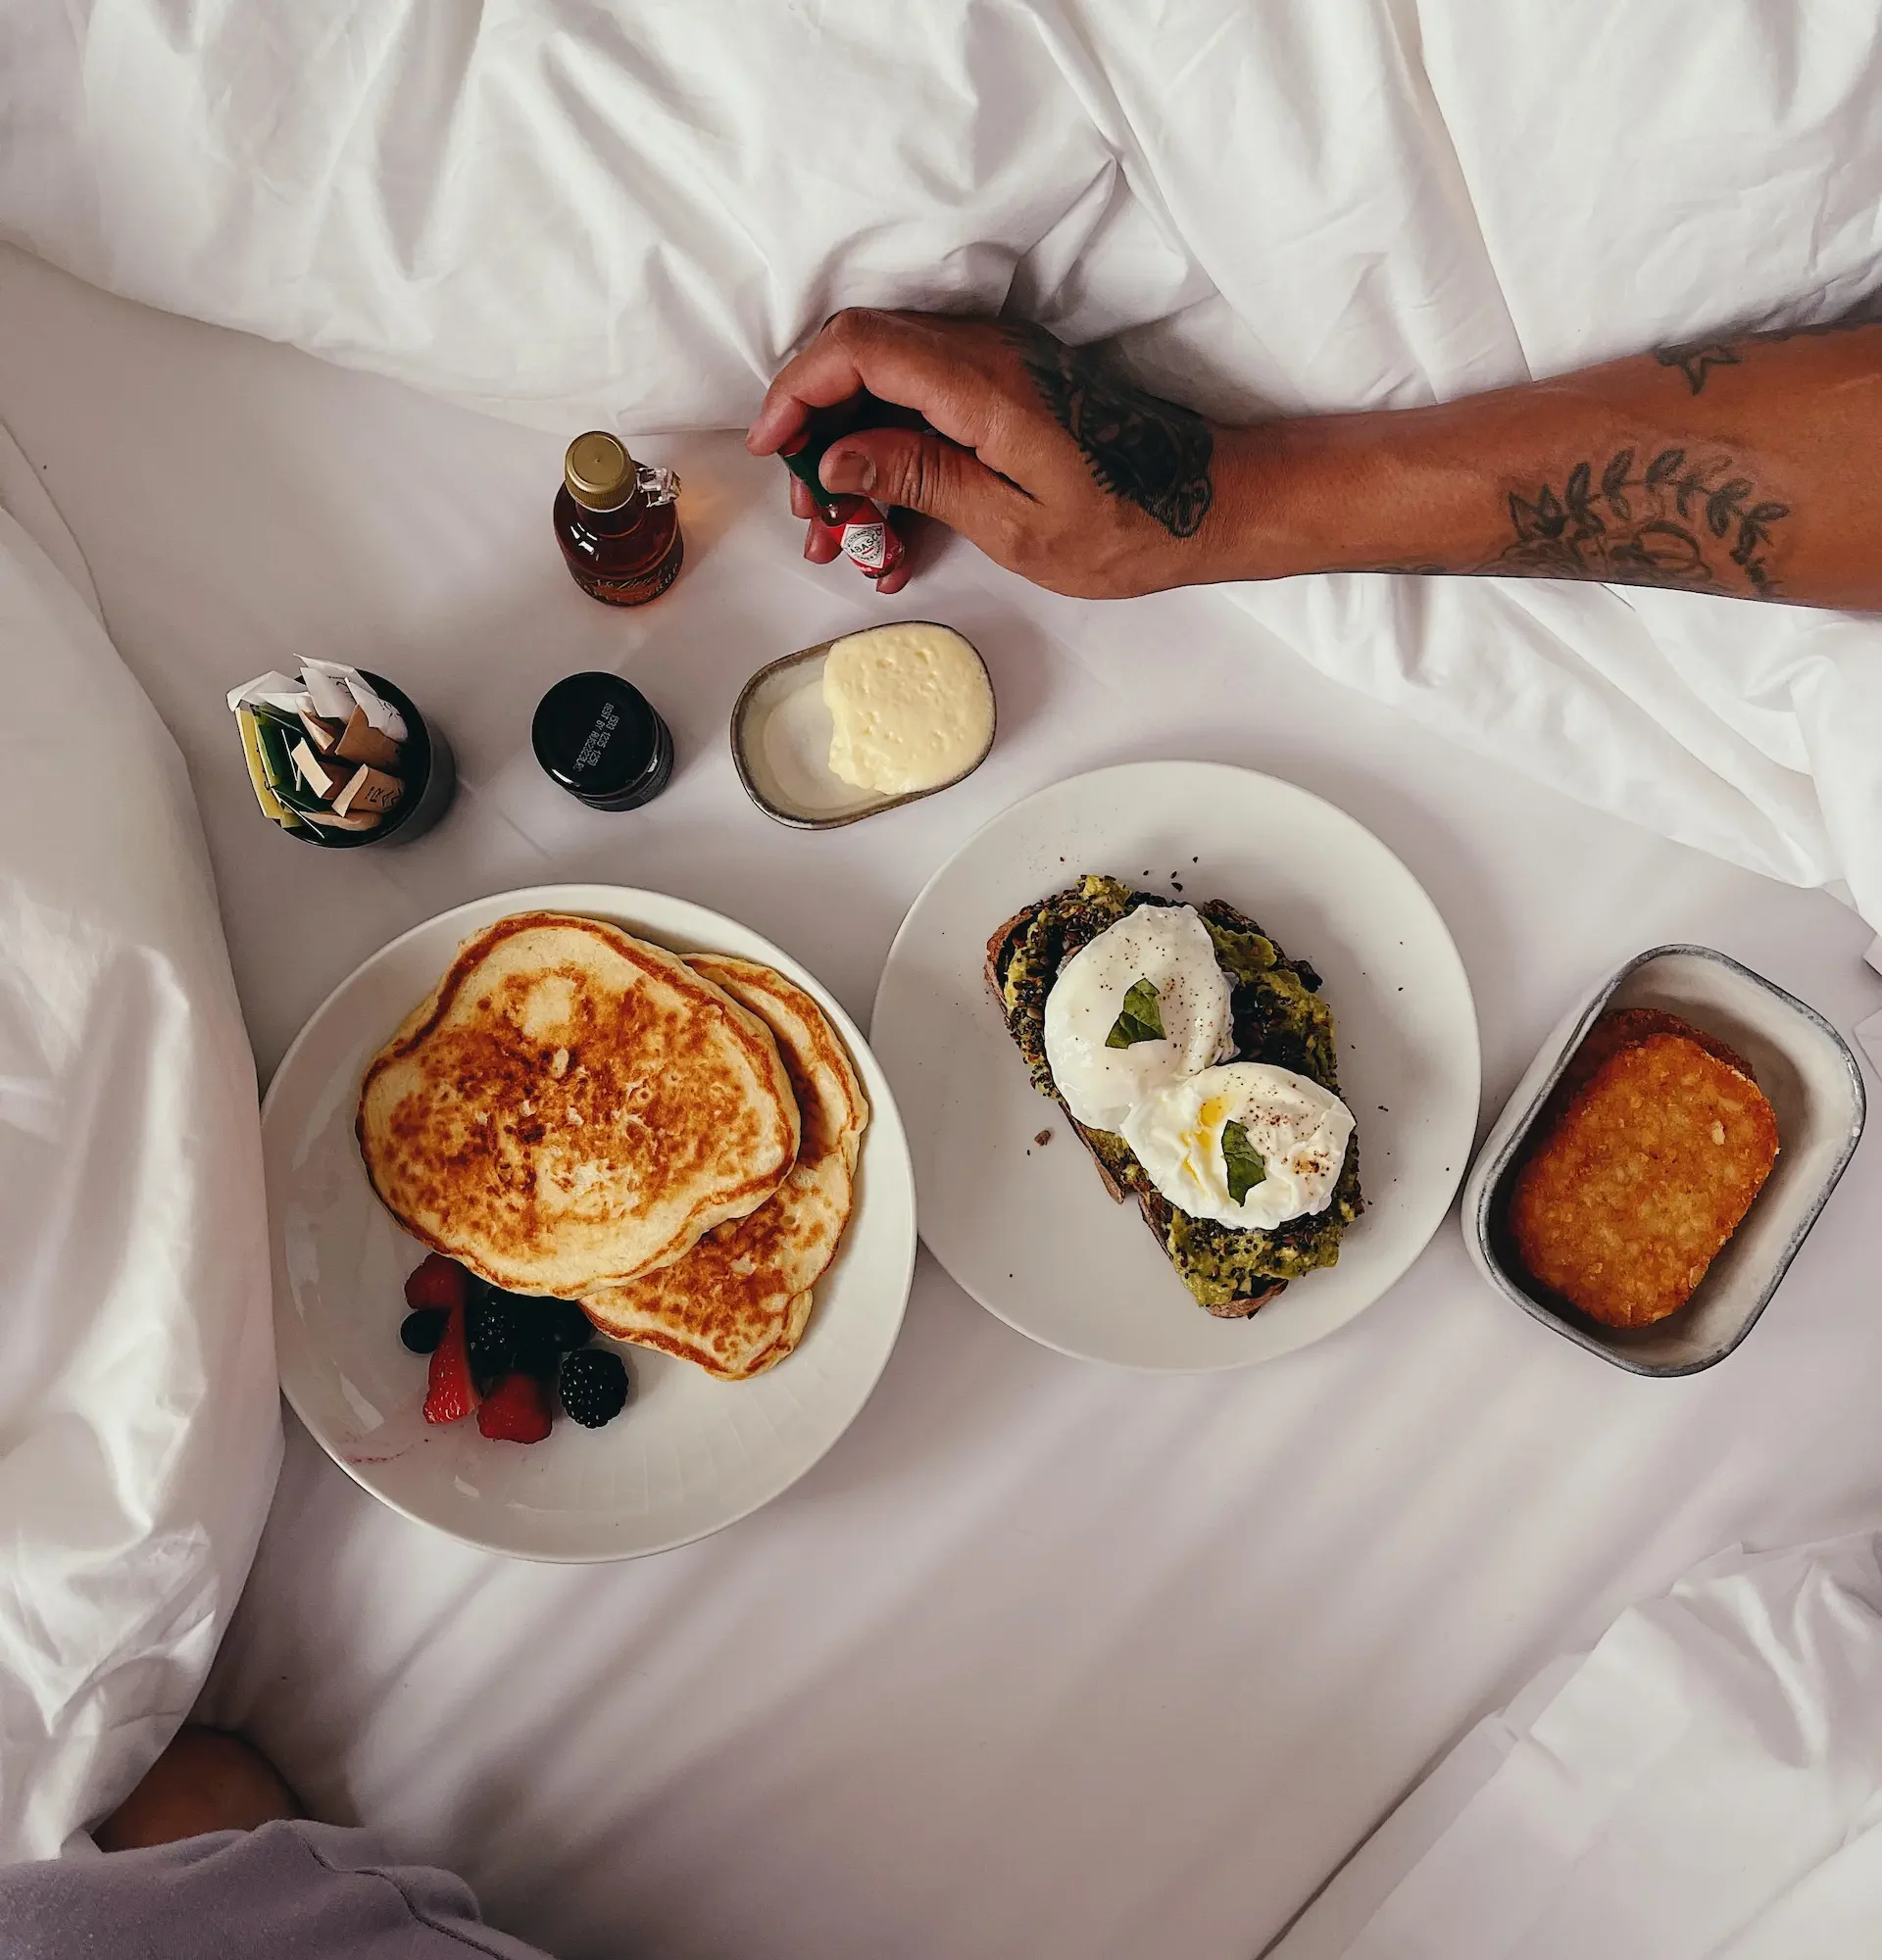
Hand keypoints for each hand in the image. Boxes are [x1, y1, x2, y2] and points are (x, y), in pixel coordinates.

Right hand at [747, 310, 1227, 598]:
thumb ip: (919, 477)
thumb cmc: (1126, 524)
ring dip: (851, 455)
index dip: (798, 389)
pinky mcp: (1002, 392)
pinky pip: (923, 408)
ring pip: (886, 388)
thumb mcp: (1011, 523)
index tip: (772, 446)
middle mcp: (985, 358)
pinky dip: (891, 459)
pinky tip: (891, 529)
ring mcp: (994, 370)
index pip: (859, 348)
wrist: (1205, 506)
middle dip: (817, 433)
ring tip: (845, 535)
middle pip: (860, 360)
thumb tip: (839, 455)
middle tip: (814, 514)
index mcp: (984, 386)